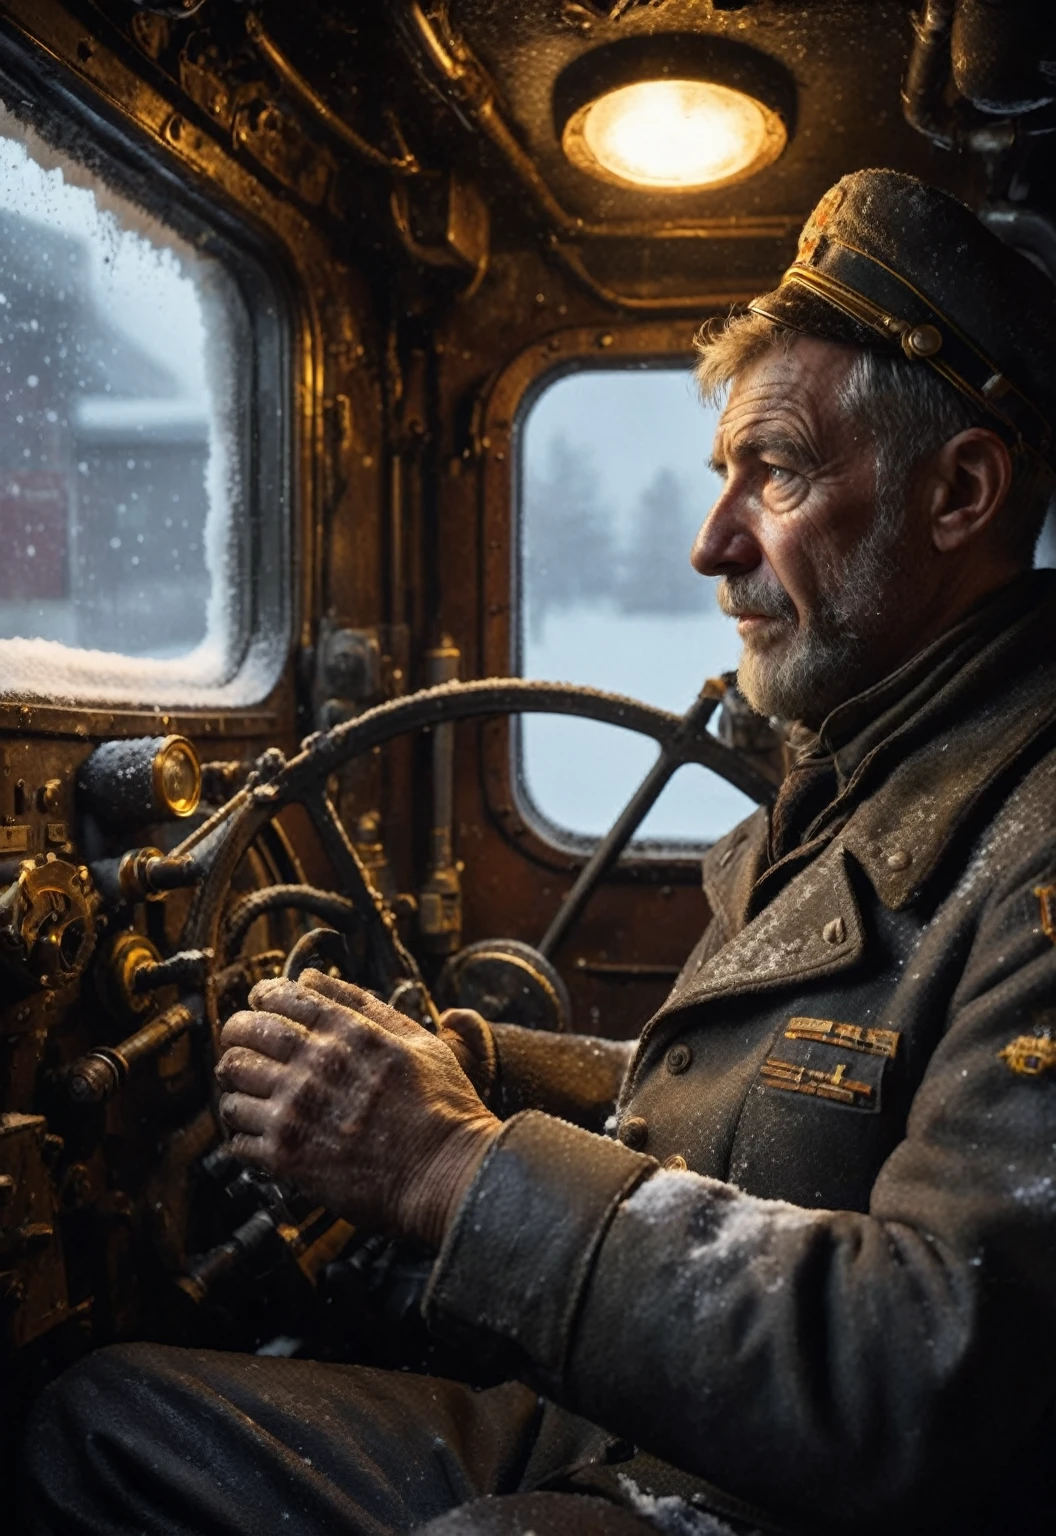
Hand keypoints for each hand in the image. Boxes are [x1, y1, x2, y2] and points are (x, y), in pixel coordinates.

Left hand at [215, 969, 500, 1246]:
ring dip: (235, 1084)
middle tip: (241, 1044)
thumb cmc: (441, 1106)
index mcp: (346, 1032)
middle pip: (245, 1033)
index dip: (261, 998)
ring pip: (233, 1082)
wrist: (445, 1171)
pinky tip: (256, 1133)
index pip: (279, 997)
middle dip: (236, 1033)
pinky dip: (240, 1133)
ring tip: (247, 1091)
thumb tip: (313, 978)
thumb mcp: (415, 1039)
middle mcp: (314, 1065)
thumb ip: (362, 1004)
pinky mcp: (286, 1156)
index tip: (260, 1006)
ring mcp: (296, 1111)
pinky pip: (236, 1137)